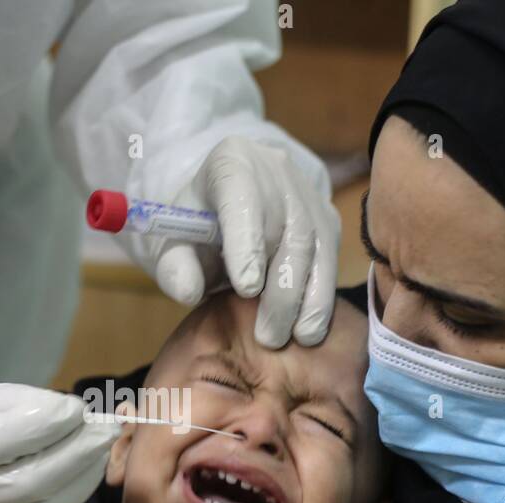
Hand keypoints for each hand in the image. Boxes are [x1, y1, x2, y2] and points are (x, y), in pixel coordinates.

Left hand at [155, 136, 340, 348]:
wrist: (226, 202)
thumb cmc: (197, 225)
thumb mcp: (172, 241)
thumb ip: (173, 266)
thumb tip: (190, 292)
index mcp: (231, 163)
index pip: (242, 196)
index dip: (248, 242)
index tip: (247, 288)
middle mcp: (276, 171)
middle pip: (288, 230)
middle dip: (281, 290)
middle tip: (268, 336)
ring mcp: (307, 194)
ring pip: (317, 248)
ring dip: (309, 299)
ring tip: (296, 338)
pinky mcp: (327, 218)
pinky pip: (331, 259)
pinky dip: (323, 297)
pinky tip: (312, 327)